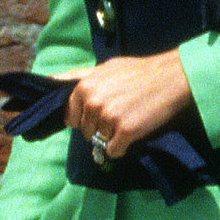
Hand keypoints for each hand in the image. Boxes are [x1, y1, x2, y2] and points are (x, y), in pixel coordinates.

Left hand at [65, 49, 192, 159]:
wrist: (171, 77)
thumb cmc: (137, 72)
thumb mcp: (103, 68)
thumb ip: (76, 77)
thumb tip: (49, 79)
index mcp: (83, 87)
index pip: (71, 118)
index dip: (85, 118)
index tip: (102, 111)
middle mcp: (92, 102)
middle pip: (86, 132)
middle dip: (99, 128)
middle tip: (120, 113)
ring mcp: (108, 117)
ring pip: (99, 142)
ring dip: (112, 137)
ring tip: (129, 118)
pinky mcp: (124, 131)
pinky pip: (113, 151)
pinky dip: (122, 147)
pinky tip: (134, 131)